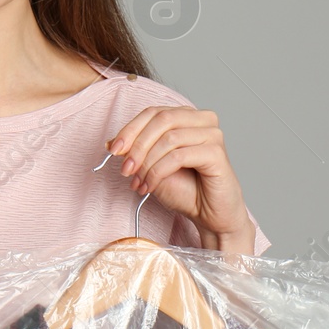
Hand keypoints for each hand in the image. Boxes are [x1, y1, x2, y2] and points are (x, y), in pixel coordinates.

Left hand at [106, 105, 254, 251]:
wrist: (210, 215)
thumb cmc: (186, 190)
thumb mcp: (152, 167)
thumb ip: (135, 152)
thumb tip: (111, 142)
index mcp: (187, 117)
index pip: (153, 112)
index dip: (130, 129)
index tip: (113, 150)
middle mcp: (202, 120)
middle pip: (161, 119)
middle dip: (137, 145)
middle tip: (124, 169)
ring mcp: (212, 135)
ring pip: (169, 138)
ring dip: (146, 163)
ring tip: (138, 183)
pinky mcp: (217, 153)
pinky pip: (179, 156)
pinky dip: (158, 172)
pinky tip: (150, 186)